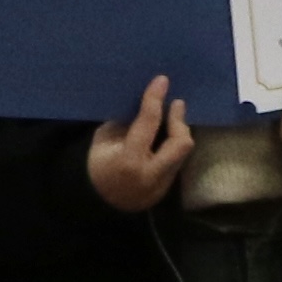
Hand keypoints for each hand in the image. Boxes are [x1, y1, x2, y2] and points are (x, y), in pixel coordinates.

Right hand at [85, 77, 193, 213]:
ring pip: (183, 153)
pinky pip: (178, 160)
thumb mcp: (104, 139)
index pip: (148, 123)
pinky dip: (174, 145)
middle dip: (180, 120)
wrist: (100, 201)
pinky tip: (169, 134)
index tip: (162, 80)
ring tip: (174, 117)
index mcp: (129, 159)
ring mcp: (162, 185)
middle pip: (181, 143)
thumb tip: (146, 100)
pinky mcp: (168, 188)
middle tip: (176, 103)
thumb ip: (127, 122)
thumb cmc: (98, 165)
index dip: (155, 99)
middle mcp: (151, 174)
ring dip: (179, 132)